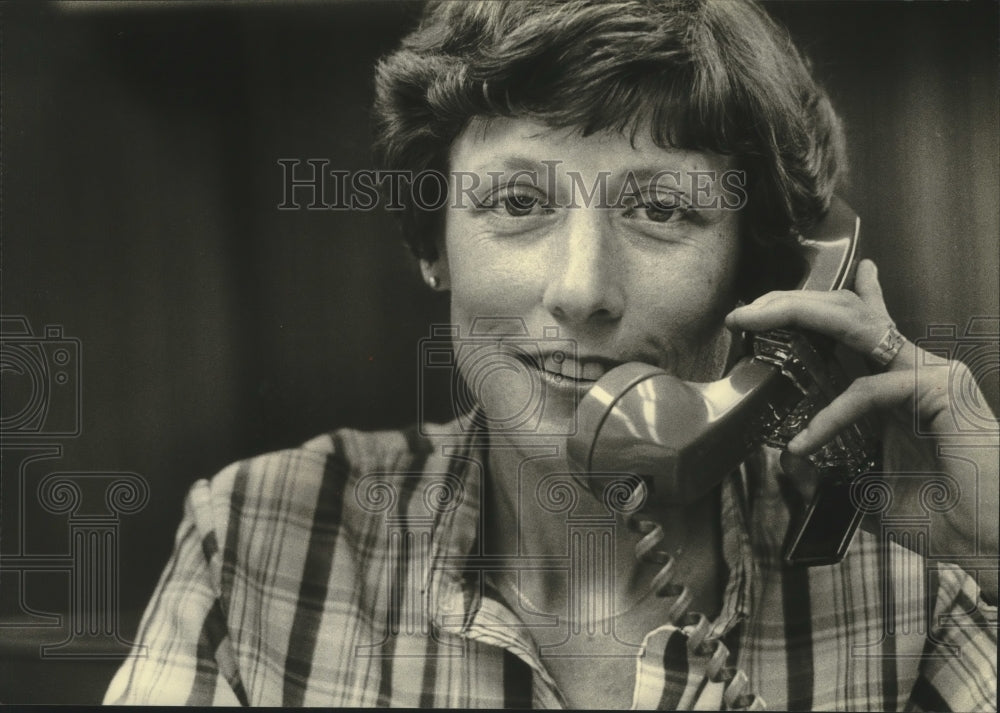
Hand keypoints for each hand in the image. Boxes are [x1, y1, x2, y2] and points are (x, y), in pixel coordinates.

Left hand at [726, 259, 997, 603]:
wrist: (990, 542)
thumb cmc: (942, 516)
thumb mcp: (869, 487)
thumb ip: (834, 466)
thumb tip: (791, 460)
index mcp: (898, 384)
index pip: (859, 325)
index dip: (821, 304)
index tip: (773, 302)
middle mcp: (914, 368)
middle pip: (847, 312)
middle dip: (791, 302)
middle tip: (745, 310)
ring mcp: (930, 373)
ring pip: (855, 325)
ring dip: (798, 315)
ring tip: (753, 322)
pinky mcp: (939, 390)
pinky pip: (867, 391)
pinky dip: (829, 416)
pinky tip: (803, 445)